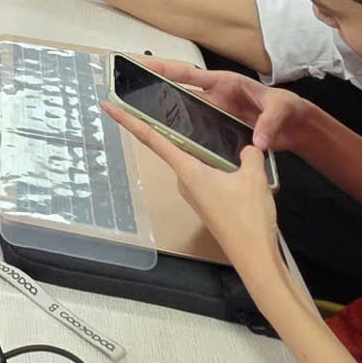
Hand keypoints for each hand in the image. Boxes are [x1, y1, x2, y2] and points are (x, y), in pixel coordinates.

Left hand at [103, 99, 285, 294]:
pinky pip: (204, 174)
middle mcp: (184, 181)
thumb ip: (250, 153)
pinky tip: (232, 161)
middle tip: (183, 106)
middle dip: (177, 129)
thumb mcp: (254, 178)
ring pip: (193, 161)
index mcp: (187, 170)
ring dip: (204, 149)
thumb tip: (247, 146)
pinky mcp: (205, 202)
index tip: (107, 106)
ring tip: (225, 134)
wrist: (254, 256)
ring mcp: (193, 193)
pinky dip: (214, 163)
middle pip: (175, 146)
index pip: (152, 139)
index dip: (128, 120)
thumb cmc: (248, 217)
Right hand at [120, 58, 316, 154]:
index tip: (143, 65)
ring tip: (137, 116)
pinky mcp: (220, 131)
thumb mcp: (282, 110)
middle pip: (179, 91)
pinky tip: (167, 143)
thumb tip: (256, 141)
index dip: (166, 69)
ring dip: (164, 113)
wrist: (297, 128)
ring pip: (184, 112)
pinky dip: (182, 135)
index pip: (190, 74)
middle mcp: (215, 97)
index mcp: (225, 83)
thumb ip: (269, 123)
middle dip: (154, 88)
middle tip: (127, 88)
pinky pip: (196, 131)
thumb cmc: (289, 109)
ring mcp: (216, 114)